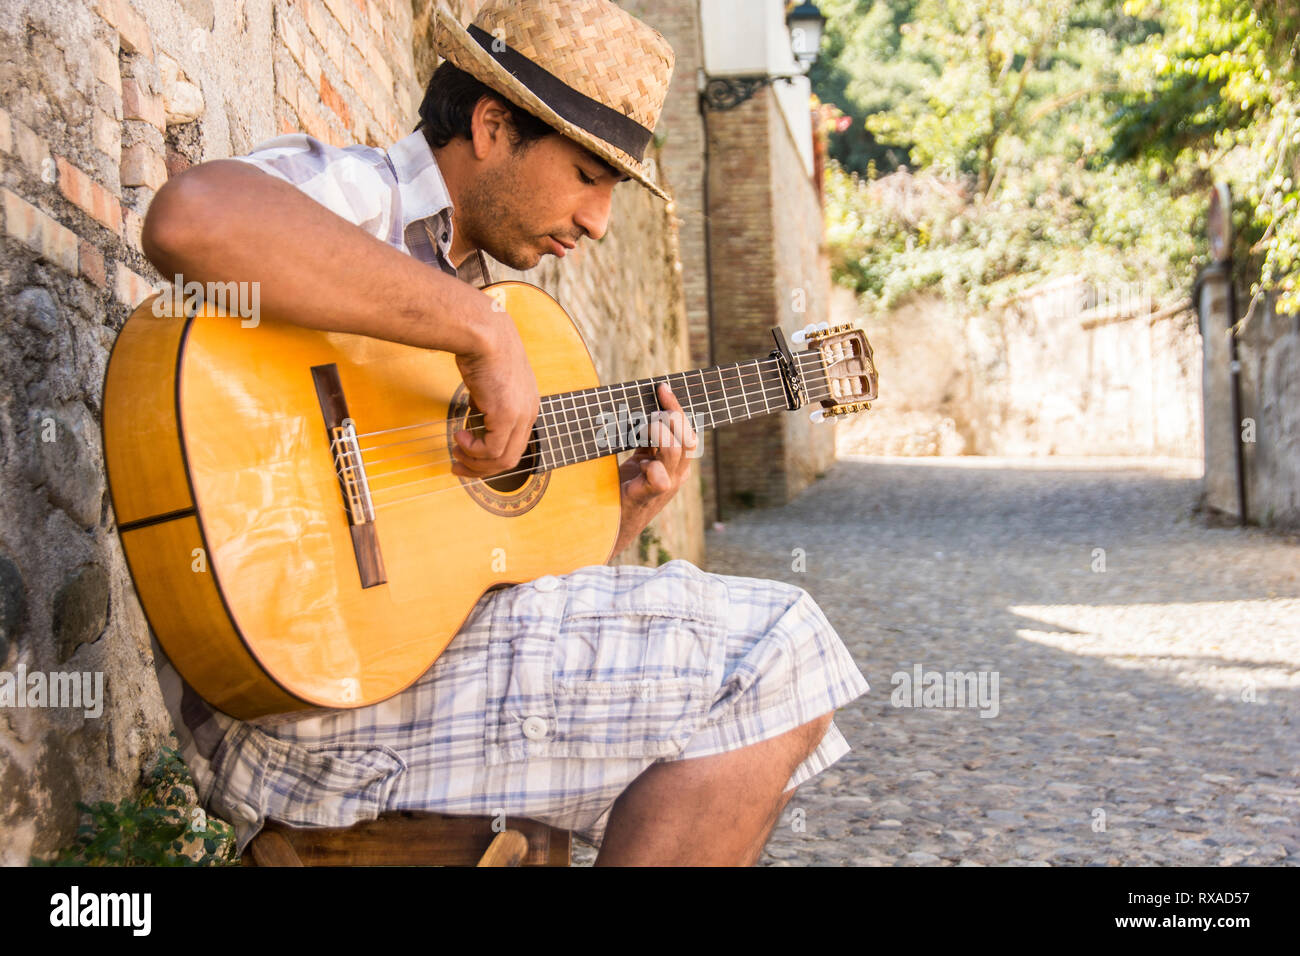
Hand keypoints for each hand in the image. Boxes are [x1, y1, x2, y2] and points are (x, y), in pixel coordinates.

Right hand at [450, 296, 539, 478]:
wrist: (483, 332)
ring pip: (503, 459)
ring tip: (456, 451)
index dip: (491, 456)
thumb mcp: (488, 379)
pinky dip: (473, 451)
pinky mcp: (506, 416)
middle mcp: (529, 412)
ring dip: (475, 462)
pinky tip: (459, 437)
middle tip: (457, 466)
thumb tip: (475, 412)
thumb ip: (487, 399)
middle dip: (482, 468)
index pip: (515, 443)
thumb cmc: (483, 347)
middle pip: (511, 458)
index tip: (467, 456)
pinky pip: (492, 450)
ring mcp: (520, 415)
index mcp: (528, 404)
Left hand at [612, 382, 697, 555]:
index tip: (661, 387)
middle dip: (672, 415)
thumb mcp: (637, 461)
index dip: (676, 407)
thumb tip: (638, 409)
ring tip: (643, 428)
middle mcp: (676, 473)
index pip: (687, 430)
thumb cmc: (622, 490)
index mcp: (675, 463)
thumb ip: (645, 441)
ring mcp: (666, 486)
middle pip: (687, 437)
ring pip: (676, 451)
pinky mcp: (650, 497)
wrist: (611, 527)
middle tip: (655, 405)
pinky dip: (651, 466)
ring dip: (659, 433)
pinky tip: (639, 464)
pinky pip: (660, 479)